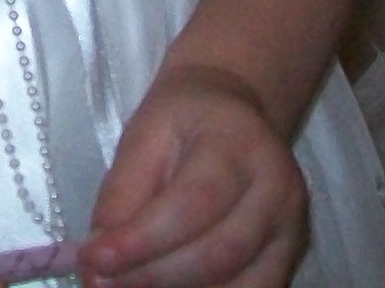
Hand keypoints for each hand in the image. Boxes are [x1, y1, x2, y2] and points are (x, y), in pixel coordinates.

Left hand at [79, 66, 309, 287]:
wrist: (235, 114)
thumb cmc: (184, 122)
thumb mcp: (144, 137)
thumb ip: (120, 196)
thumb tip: (97, 262)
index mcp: (239, 143)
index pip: (192, 204)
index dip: (141, 241)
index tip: (94, 260)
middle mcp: (278, 189)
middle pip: (216, 254)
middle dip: (151, 277)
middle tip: (102, 282)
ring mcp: (290, 228)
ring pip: (236, 285)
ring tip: (127, 287)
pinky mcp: (289, 258)